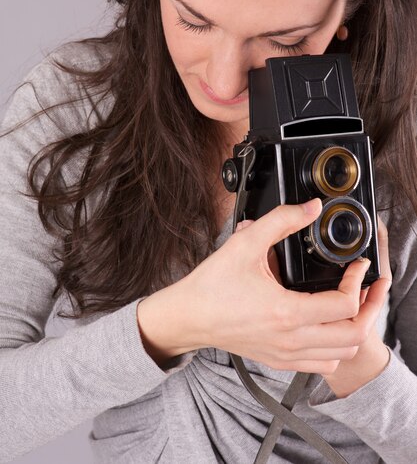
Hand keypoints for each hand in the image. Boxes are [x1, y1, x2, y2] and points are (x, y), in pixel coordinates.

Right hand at [138, 198, 387, 372]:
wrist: (188, 316)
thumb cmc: (212, 285)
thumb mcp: (245, 242)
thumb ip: (281, 220)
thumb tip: (311, 208)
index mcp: (286, 312)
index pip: (345, 304)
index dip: (358, 281)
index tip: (356, 265)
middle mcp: (291, 338)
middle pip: (354, 334)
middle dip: (370, 307)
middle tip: (369, 286)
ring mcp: (286, 354)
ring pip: (343, 352)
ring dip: (355, 327)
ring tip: (353, 304)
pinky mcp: (279, 360)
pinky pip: (323, 363)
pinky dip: (336, 346)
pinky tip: (329, 325)